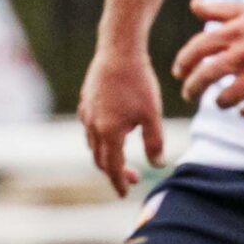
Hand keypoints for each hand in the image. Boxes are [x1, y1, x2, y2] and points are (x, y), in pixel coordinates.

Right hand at [78, 42, 165, 195]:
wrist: (118, 51)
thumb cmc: (139, 82)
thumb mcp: (152, 115)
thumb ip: (154, 143)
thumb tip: (157, 165)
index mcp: (109, 133)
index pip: (113, 167)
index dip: (119, 182)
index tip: (125, 193)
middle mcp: (93, 127)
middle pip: (100, 159)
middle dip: (114, 172)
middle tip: (132, 177)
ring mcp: (86, 114)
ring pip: (93, 144)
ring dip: (106, 155)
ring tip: (122, 155)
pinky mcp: (85, 102)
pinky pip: (89, 127)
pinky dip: (99, 138)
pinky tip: (111, 130)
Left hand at [171, 0, 243, 120]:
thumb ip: (218, 10)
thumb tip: (193, 4)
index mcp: (234, 32)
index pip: (197, 48)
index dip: (182, 62)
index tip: (178, 72)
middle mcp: (243, 53)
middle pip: (205, 76)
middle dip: (192, 89)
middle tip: (189, 95)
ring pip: (227, 98)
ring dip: (220, 103)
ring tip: (221, 102)